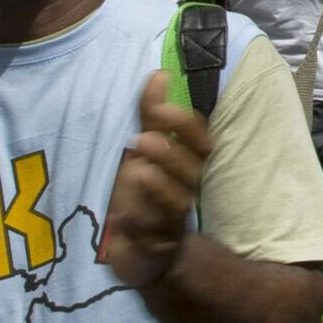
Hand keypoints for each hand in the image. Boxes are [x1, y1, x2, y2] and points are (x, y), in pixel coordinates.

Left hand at [105, 73, 211, 287]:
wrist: (145, 249)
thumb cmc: (144, 191)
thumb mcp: (144, 149)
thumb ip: (152, 115)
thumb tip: (160, 73)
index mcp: (187, 164)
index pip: (201, 140)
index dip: (184, 124)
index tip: (159, 108)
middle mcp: (186, 190)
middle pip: (190, 171)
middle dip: (169, 154)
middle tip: (140, 140)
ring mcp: (171, 220)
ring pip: (175, 204)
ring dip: (157, 186)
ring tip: (135, 172)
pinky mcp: (153, 248)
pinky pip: (149, 238)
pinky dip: (136, 227)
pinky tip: (121, 218)